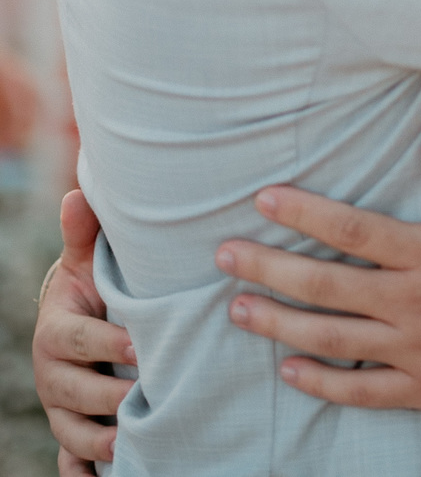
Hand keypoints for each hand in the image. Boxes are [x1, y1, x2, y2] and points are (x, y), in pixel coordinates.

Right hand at [32, 190, 135, 476]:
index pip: (78, 341)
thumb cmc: (94, 285)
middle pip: (75, 392)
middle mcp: (52, 374)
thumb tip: (77, 195)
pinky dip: (84, 473)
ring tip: (132, 440)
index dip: (107, 343)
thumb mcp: (88, 261)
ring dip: (100, 440)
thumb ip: (83, 235)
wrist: (79, 318)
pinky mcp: (71, 431)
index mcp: (55, 331)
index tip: (141, 344)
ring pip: (72, 431)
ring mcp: (60, 407)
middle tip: (144, 396)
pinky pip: (70, 461)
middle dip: (108, 395)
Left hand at [216, 117, 420, 411]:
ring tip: (237, 309)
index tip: (264, 198)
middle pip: (327, 287)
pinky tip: (290, 370)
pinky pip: (363, 392)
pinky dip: (323, 382)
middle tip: (224, 256)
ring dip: (280, 323)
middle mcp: (417, 306)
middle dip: (269, 268)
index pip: (353, 231)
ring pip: (333, 339)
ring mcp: (418, 353)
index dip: (304, 213)